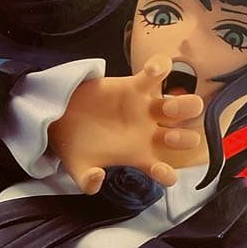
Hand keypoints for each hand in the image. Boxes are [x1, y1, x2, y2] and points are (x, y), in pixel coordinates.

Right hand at [47, 55, 204, 192]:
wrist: (60, 117)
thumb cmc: (73, 144)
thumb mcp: (77, 167)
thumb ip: (85, 180)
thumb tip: (96, 180)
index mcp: (138, 156)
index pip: (165, 172)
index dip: (168, 175)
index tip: (160, 171)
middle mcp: (148, 133)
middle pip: (185, 137)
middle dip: (185, 138)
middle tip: (169, 135)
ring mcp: (145, 108)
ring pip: (182, 106)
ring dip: (184, 107)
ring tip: (167, 107)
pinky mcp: (135, 86)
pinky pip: (158, 72)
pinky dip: (161, 67)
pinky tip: (152, 71)